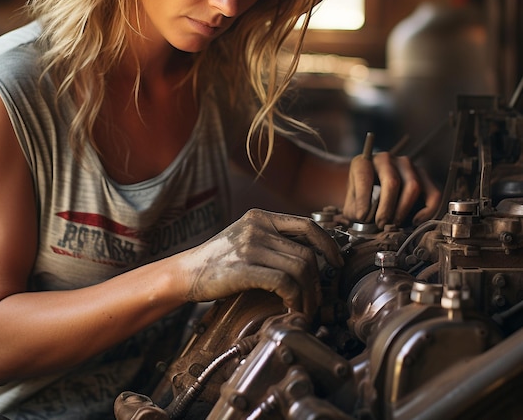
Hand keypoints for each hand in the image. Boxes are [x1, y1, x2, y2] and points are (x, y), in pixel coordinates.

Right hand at [182, 208, 342, 316]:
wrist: (188, 272)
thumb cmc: (220, 260)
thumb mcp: (246, 237)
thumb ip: (273, 239)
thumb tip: (310, 254)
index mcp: (260, 217)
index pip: (307, 225)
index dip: (329, 244)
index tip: (337, 262)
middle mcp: (257, 227)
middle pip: (307, 253)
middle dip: (318, 281)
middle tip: (316, 300)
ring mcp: (250, 246)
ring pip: (300, 269)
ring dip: (309, 295)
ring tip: (304, 308)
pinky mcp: (244, 268)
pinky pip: (284, 283)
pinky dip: (294, 299)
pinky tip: (290, 308)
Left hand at [343, 152, 440, 227]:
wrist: (374, 193)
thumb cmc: (362, 198)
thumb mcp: (352, 204)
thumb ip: (355, 211)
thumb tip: (365, 220)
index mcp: (363, 162)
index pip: (364, 176)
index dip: (363, 199)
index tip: (362, 217)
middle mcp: (386, 159)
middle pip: (392, 182)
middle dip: (386, 208)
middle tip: (381, 224)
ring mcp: (407, 165)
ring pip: (413, 186)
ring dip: (403, 210)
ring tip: (394, 224)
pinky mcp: (424, 176)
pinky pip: (433, 194)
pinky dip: (426, 211)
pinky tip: (414, 221)